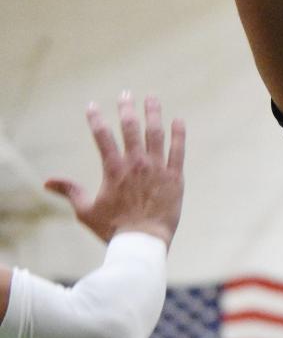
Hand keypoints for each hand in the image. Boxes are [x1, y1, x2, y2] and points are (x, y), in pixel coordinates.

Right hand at [45, 93, 185, 247]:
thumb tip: (47, 182)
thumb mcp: (85, 210)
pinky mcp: (174, 178)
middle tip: (125, 94)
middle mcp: (135, 164)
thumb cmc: (113, 229)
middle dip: (126, 108)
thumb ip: (69, 191)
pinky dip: (179, 134)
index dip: (95, 119)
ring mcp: (157, 169)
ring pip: (156, 134)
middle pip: (130, 128)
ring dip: (153, 114)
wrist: (142, 243)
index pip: (102, 137)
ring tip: (151, 98)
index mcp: (113, 170)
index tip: (92, 105)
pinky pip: (178, 151)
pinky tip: (178, 120)